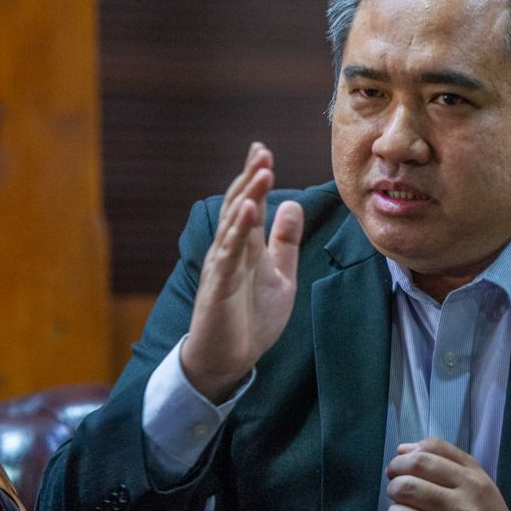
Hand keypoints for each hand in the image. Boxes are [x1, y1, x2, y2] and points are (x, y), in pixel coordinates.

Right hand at [181, 143, 303, 403]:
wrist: (228, 360)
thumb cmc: (250, 320)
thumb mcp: (279, 277)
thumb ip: (284, 243)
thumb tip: (291, 205)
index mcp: (245, 247)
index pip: (250, 204)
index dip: (256, 178)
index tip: (263, 151)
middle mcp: (230, 250)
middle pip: (238, 205)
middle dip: (250, 178)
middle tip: (261, 151)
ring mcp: (222, 265)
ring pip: (233, 223)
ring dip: (247, 195)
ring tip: (261, 171)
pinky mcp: (219, 284)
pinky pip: (229, 252)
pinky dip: (238, 229)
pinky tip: (248, 210)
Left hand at [385, 438, 510, 510]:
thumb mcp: (476, 477)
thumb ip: (442, 455)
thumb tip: (403, 449)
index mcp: (472, 483)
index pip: (423, 461)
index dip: (399, 462)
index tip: (396, 469)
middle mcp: (464, 509)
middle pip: (407, 486)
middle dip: (393, 486)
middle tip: (396, 490)